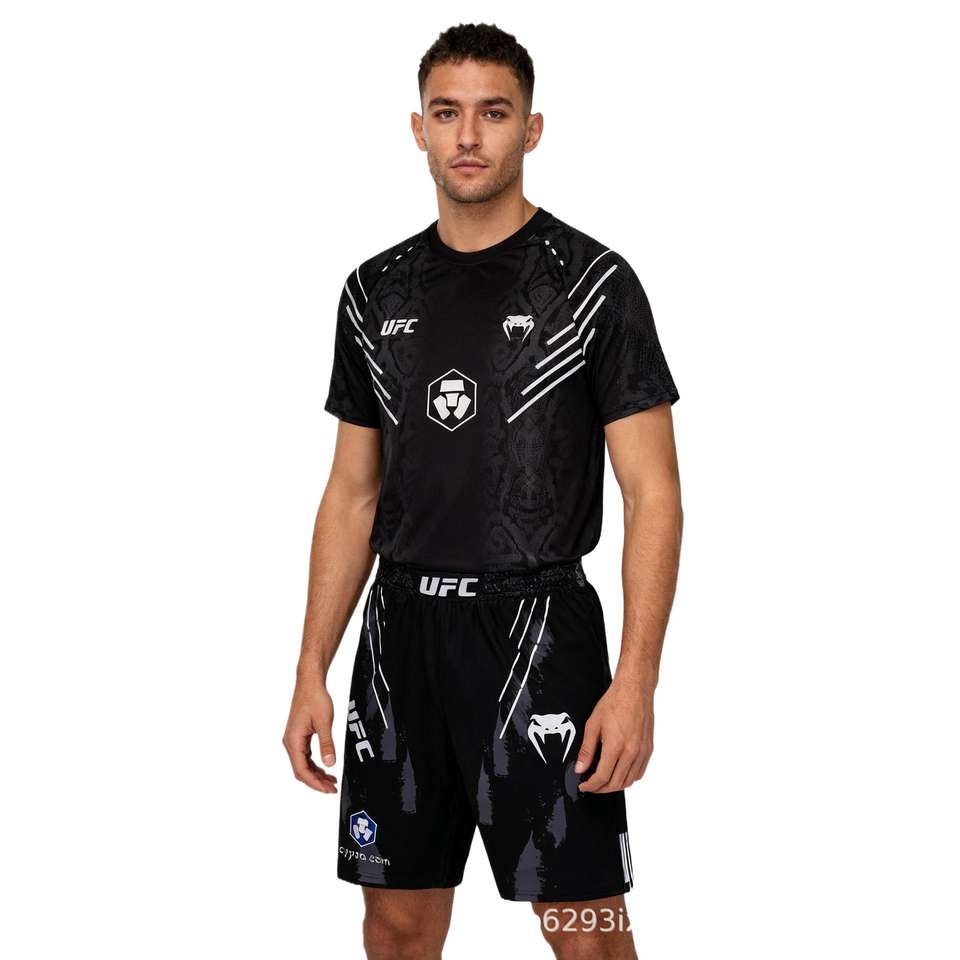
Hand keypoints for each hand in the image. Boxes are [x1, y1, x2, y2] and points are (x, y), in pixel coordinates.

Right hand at [283, 673, 337, 792]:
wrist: (310, 683)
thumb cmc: (315, 698)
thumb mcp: (324, 722)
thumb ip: (327, 744)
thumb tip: (330, 764)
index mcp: (293, 741)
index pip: (301, 770)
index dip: (314, 783)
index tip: (327, 790)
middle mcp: (290, 742)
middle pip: (301, 770)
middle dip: (316, 781)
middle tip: (332, 788)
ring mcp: (294, 740)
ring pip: (303, 764)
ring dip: (316, 774)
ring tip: (331, 781)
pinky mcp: (299, 736)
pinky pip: (305, 756)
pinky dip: (315, 764)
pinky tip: (325, 767)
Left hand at [575, 678, 653, 792]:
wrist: (634, 690)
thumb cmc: (614, 703)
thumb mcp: (593, 724)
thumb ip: (586, 750)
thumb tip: (580, 768)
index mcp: (616, 746)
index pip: (602, 777)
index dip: (591, 786)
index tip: (584, 786)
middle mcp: (632, 752)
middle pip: (616, 783)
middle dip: (601, 788)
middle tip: (591, 785)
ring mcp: (642, 752)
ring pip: (629, 781)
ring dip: (615, 785)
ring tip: (604, 781)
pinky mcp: (648, 749)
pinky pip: (639, 772)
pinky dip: (629, 778)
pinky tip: (620, 773)